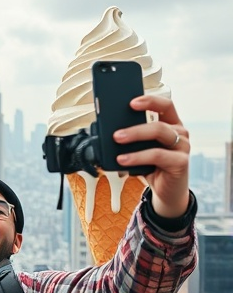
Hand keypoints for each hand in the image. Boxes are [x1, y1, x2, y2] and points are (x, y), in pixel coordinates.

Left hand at [113, 95, 189, 217]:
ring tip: (117, 141)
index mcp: (171, 125)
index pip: (166, 105)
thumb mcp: (140, 150)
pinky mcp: (180, 162)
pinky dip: (137, 156)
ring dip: (135, 136)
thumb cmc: (152, 167)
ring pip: (159, 134)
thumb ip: (132, 140)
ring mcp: (182, 147)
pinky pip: (157, 155)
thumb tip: (108, 134)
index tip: (132, 102)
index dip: (150, 100)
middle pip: (158, 122)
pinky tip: (123, 160)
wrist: (166, 191)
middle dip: (135, 127)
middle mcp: (180, 133)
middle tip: (115, 133)